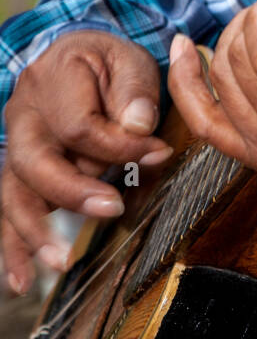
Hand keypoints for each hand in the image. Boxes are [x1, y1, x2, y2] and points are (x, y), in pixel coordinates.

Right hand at [1, 31, 172, 293]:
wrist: (78, 57)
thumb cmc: (110, 64)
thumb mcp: (130, 60)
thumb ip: (136, 92)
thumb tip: (138, 127)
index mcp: (53, 79)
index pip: (80, 127)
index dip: (120, 146)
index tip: (158, 152)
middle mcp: (24, 114)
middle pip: (35, 161)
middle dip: (72, 191)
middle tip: (111, 208)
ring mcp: (16, 144)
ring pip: (14, 191)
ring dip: (34, 231)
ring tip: (58, 262)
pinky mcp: (18, 170)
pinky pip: (9, 209)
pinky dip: (13, 248)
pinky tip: (21, 281)